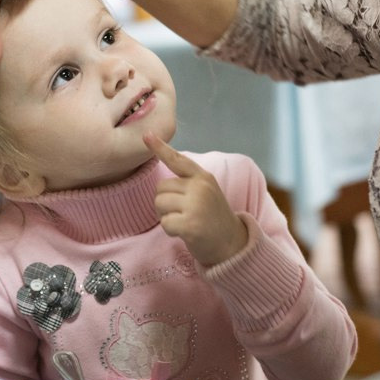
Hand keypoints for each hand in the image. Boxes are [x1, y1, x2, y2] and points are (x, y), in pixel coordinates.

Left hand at [147, 133, 248, 265]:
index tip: (146, 135)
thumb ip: (189, 184)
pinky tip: (185, 233)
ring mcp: (196, 205)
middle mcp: (200, 187)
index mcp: (203, 177)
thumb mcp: (207, 193)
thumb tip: (162, 185)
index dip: (160, 148)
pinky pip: (164, 223)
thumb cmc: (213, 219)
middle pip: (161, 188)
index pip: (178, 160)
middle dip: (165, 202)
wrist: (232, 245)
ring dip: (167, 217)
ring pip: (159, 204)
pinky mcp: (190, 225)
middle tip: (183, 213)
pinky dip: (170, 231)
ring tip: (185, 222)